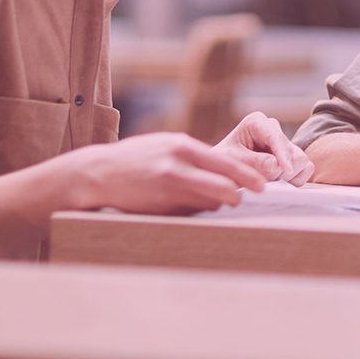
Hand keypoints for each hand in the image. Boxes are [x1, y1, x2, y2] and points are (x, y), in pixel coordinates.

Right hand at [71, 132, 268, 213]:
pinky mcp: (158, 204)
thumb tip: (225, 173)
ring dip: (217, 204)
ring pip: (209, 201)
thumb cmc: (136, 160)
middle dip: (242, 192)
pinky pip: (189, 212)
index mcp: (184, 146)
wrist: (97, 174)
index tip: (263, 184)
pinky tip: (189, 208)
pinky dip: (196, 212)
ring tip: (215, 202)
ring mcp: (168, 184)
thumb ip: (193, 157)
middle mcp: (179, 162)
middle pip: (225, 182)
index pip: (227, 162)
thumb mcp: (165, 146)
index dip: (249, 175)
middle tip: (252, 198)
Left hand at [216, 111, 313, 185]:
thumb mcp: (231, 161)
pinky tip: (280, 182)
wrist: (221, 172)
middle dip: (282, 170)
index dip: (283, 154)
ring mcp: (284, 143)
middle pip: (294, 152)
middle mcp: (274, 130)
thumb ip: (253, 163)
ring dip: (288, 177)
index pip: (277, 137)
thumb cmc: (222, 163)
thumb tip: (277, 166)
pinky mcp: (291, 157)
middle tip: (264, 180)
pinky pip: (306, 169)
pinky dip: (296, 179)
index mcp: (257, 122)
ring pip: (302, 161)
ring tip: (268, 181)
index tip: (286, 170)